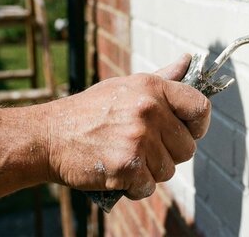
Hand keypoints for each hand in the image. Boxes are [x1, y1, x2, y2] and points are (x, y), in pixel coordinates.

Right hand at [43, 54, 210, 199]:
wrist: (48, 136)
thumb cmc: (90, 111)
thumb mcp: (126, 86)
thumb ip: (162, 78)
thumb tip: (188, 61)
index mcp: (152, 88)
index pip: (200, 107)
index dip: (198, 125)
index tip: (187, 132)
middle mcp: (149, 110)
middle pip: (187, 148)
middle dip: (168, 154)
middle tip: (142, 148)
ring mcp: (138, 138)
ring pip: (168, 170)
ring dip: (150, 172)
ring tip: (126, 159)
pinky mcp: (127, 166)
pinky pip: (149, 187)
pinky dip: (134, 187)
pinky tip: (118, 174)